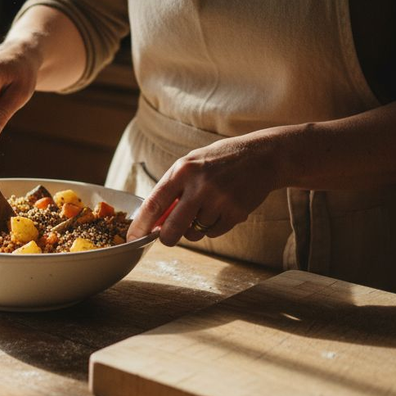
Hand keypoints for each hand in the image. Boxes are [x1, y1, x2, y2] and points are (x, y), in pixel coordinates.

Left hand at [125, 133, 284, 246]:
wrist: (262, 156)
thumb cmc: (219, 161)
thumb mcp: (191, 164)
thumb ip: (172, 189)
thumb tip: (154, 221)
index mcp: (183, 171)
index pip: (154, 203)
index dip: (141, 224)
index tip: (132, 238)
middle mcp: (199, 186)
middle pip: (173, 228)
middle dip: (167, 239)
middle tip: (167, 239)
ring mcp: (219, 200)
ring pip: (195, 232)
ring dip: (195, 228)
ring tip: (207, 207)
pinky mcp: (236, 212)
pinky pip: (214, 233)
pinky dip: (213, 228)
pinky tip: (221, 209)